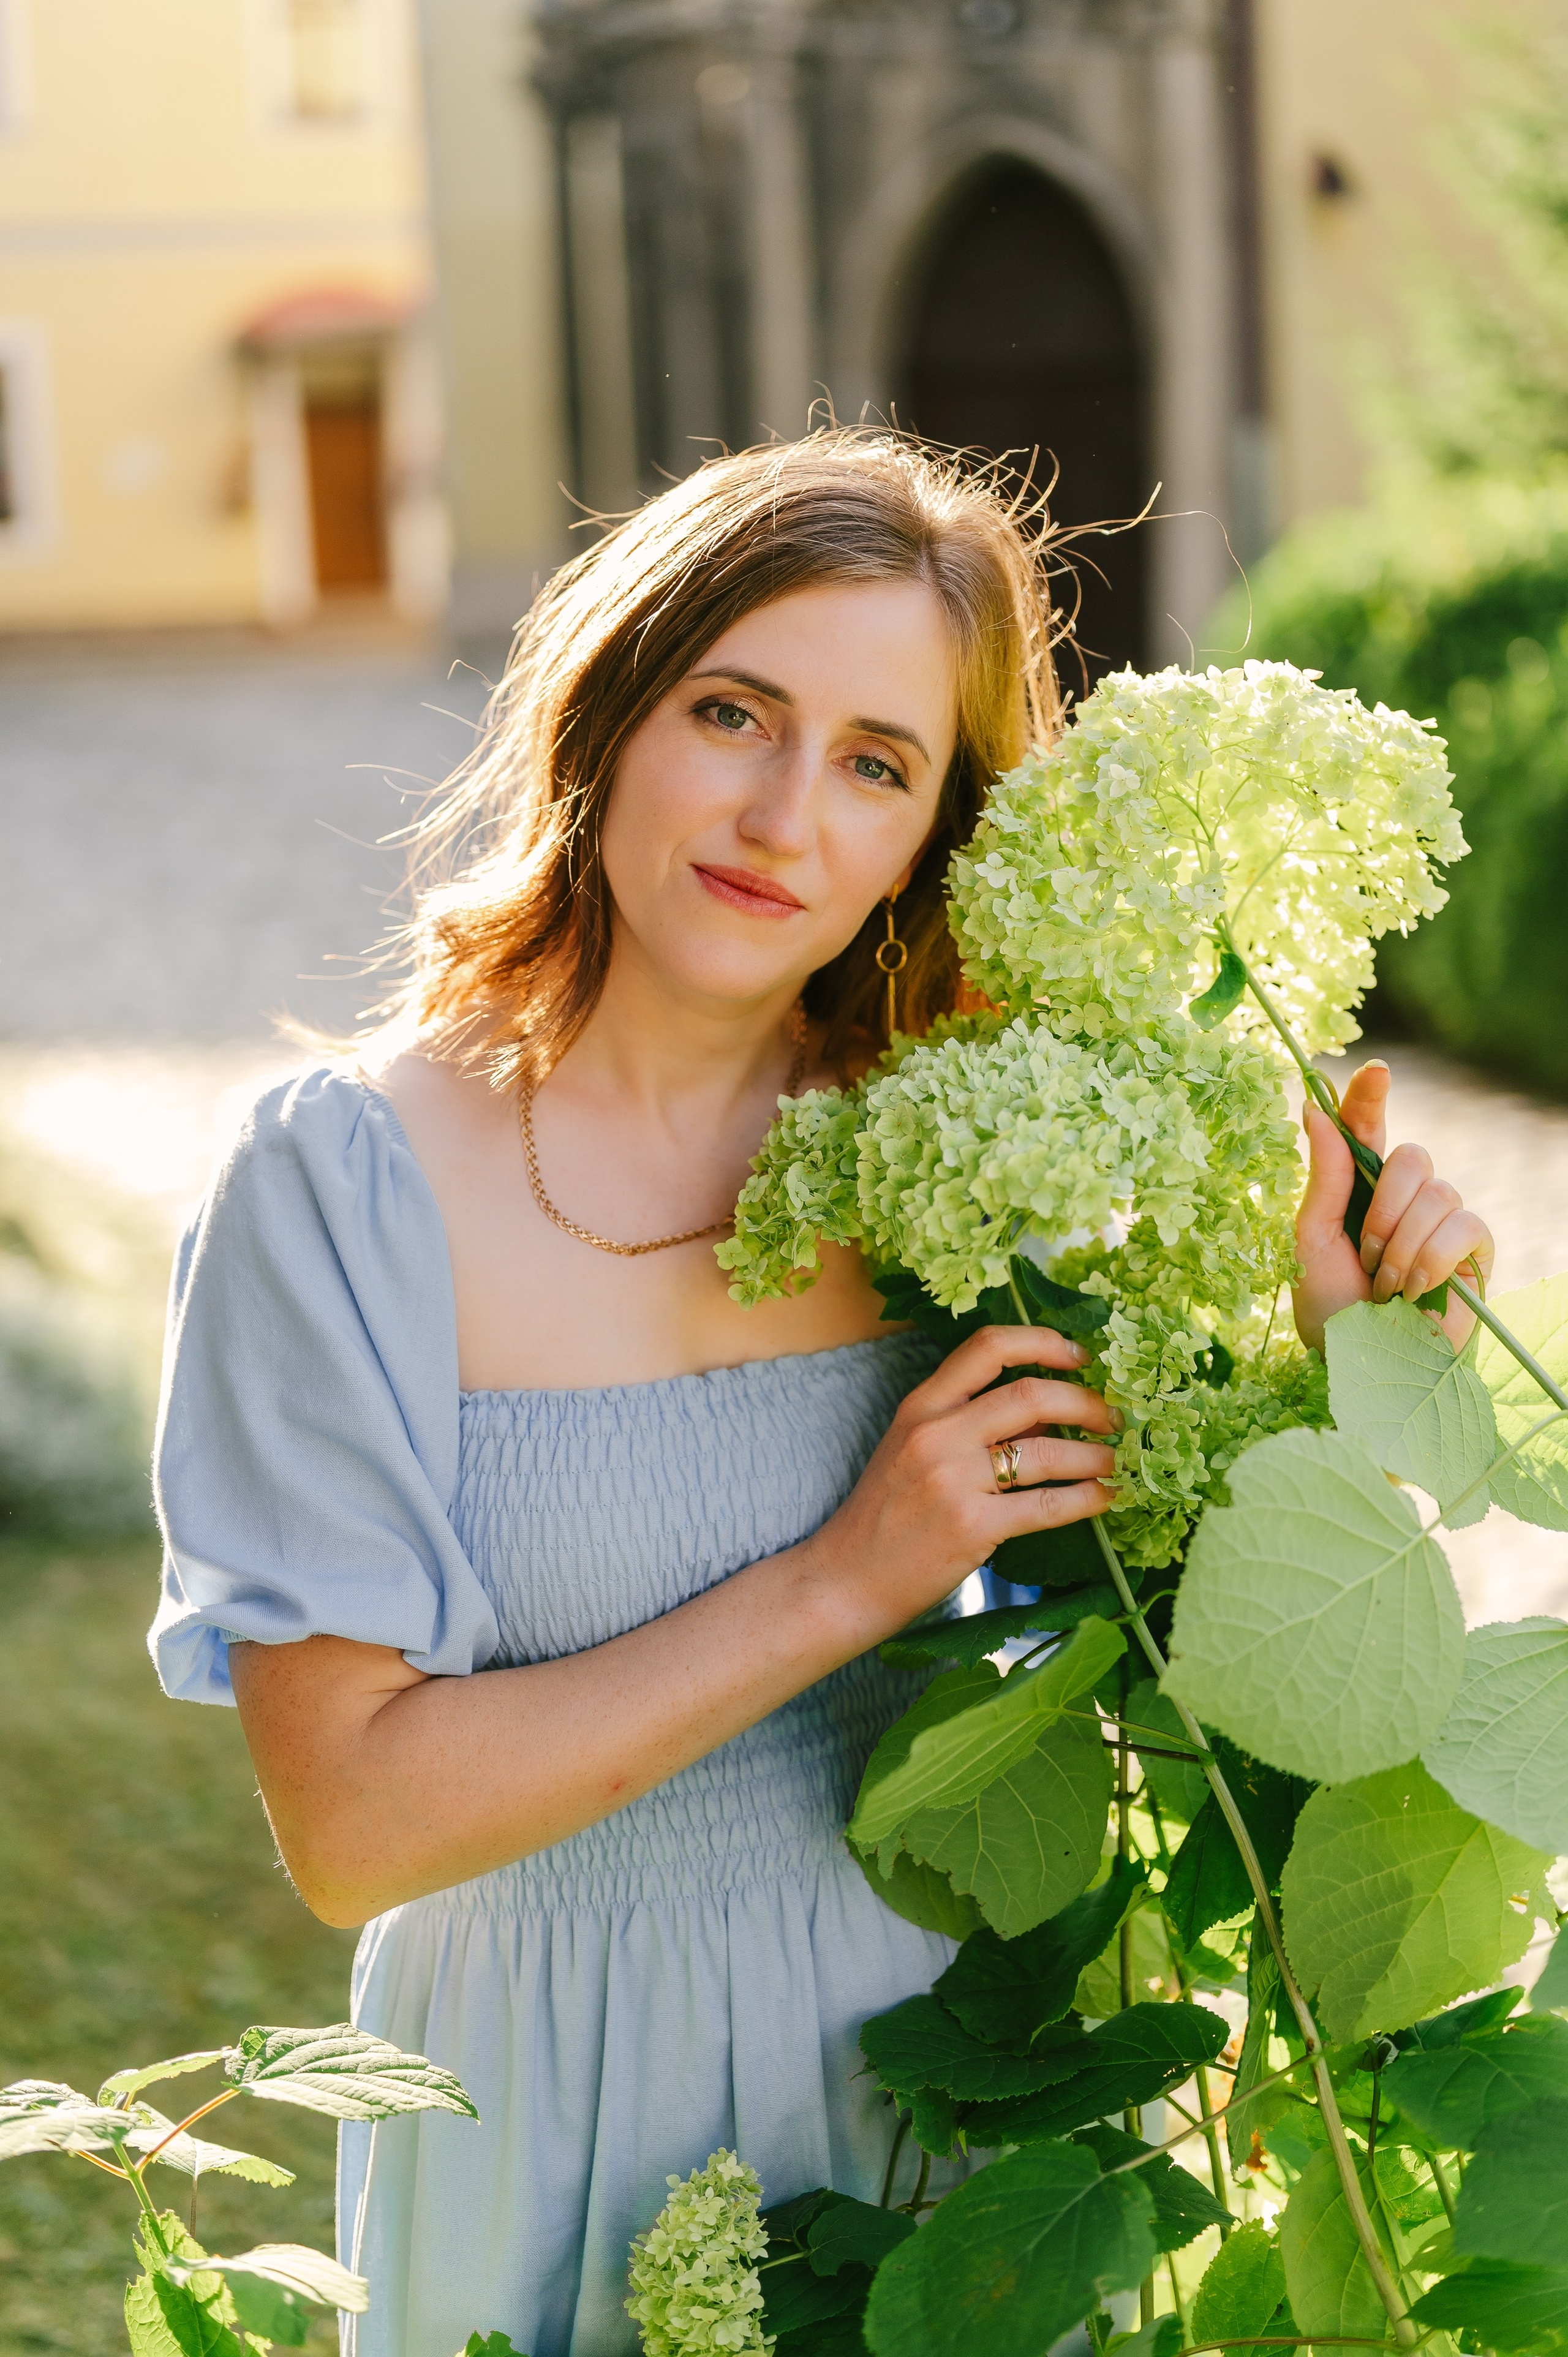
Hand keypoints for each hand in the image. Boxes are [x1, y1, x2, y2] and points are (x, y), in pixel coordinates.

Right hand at [807, 1325, 1116, 1645]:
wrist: (845, 1580)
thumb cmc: (883, 1517)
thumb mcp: (913, 1452)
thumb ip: (971, 1424)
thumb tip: (1049, 1412)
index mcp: (920, 1406)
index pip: (987, 1347)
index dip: (1042, 1342)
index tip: (1078, 1355)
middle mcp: (936, 1434)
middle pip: (1030, 1394)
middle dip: (1085, 1401)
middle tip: (1112, 1416)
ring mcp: (953, 1480)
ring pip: (1046, 1450)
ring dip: (1094, 1454)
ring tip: (1117, 1460)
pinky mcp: (972, 1527)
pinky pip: (1047, 1505)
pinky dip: (1087, 1499)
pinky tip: (1106, 1498)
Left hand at [1292, 1060, 1492, 1355]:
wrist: (1364, 1368)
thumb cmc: (1330, 1312)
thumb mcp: (1311, 1242)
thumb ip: (1323, 1178)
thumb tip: (1314, 1110)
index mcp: (1359, 1189)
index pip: (1368, 1127)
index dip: (1370, 1095)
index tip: (1375, 1069)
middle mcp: (1405, 1198)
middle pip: (1412, 1155)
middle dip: (1382, 1209)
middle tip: (1365, 1257)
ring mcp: (1443, 1222)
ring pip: (1438, 1192)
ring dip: (1402, 1246)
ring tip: (1385, 1287)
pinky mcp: (1473, 1251)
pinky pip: (1464, 1225)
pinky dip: (1431, 1261)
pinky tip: (1415, 1292)